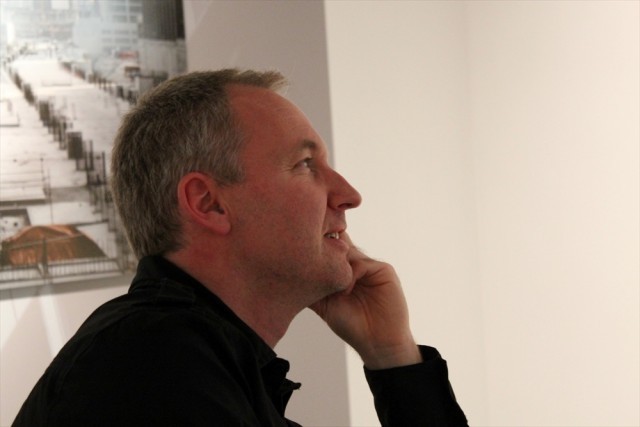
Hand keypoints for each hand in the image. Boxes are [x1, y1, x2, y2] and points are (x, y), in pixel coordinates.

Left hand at [311, 233, 421, 368]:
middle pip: (337, 244)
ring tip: (330, 286)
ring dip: (335, 265)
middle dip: (323, 246)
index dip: (316, 245)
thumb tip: (286, 273)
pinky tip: (345, 292)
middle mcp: (356, 264)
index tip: (298, 248)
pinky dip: (350, 276)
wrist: (377, 343)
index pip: (329, 249)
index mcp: (343, 270)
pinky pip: (361, 263)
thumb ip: (312, 286)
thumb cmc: (351, 325)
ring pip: (347, 252)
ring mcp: (370, 266)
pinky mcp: (383, 270)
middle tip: (309, 253)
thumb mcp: (324, 304)